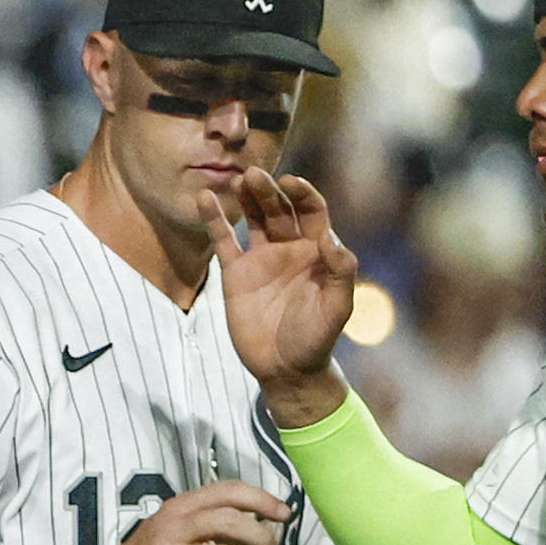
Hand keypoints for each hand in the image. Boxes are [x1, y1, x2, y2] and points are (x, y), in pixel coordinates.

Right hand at [209, 167, 362, 409]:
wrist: (286, 370)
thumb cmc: (317, 339)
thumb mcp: (338, 308)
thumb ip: (341, 272)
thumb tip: (331, 238)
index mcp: (317, 251)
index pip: (312, 210)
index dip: (302, 193)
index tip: (290, 183)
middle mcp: (289, 248)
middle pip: (280, 208)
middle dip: (269, 190)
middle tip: (255, 175)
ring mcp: (261, 259)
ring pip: (253, 218)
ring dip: (247, 197)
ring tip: (238, 179)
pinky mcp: (236, 274)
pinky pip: (224, 241)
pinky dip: (214, 220)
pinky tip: (204, 198)